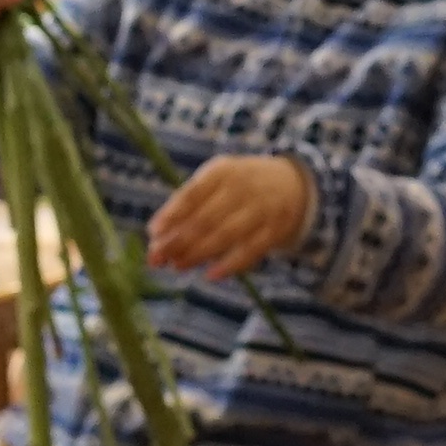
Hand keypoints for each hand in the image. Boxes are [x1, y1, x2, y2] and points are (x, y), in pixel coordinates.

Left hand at [139, 151, 312, 278]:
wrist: (292, 184)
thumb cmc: (239, 186)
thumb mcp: (216, 182)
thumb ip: (188, 206)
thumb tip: (157, 236)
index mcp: (222, 171)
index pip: (192, 193)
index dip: (172, 214)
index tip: (153, 232)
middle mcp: (243, 187)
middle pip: (206, 218)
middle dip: (179, 240)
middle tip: (157, 258)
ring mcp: (261, 209)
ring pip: (226, 235)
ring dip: (198, 253)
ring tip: (177, 265)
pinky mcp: (275, 230)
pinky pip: (250, 251)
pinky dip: (230, 265)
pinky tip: (210, 274)